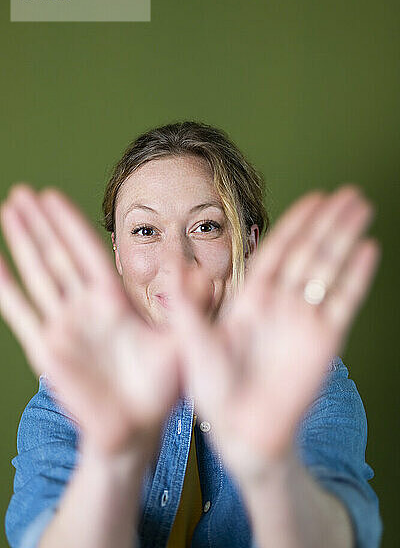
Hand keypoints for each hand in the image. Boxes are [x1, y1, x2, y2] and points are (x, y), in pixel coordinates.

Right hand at [0, 185, 181, 457]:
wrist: (137, 428)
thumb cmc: (162, 387)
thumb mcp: (182, 341)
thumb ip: (189, 306)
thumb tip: (205, 272)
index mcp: (115, 300)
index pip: (88, 251)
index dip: (70, 224)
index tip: (52, 196)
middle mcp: (86, 307)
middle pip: (59, 255)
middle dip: (41, 224)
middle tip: (22, 192)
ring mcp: (64, 326)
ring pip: (38, 275)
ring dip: (22, 243)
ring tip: (8, 211)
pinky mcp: (48, 350)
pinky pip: (22, 313)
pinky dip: (6, 288)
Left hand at [167, 185, 380, 481]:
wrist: (242, 430)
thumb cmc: (214, 388)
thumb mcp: (192, 341)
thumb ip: (186, 302)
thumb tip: (170, 262)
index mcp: (252, 298)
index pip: (278, 250)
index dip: (296, 223)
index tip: (314, 199)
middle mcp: (282, 303)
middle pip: (309, 251)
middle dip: (328, 221)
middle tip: (348, 193)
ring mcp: (305, 319)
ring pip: (329, 268)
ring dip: (346, 237)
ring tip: (361, 208)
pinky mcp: (324, 341)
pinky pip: (343, 301)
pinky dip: (355, 275)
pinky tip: (367, 249)